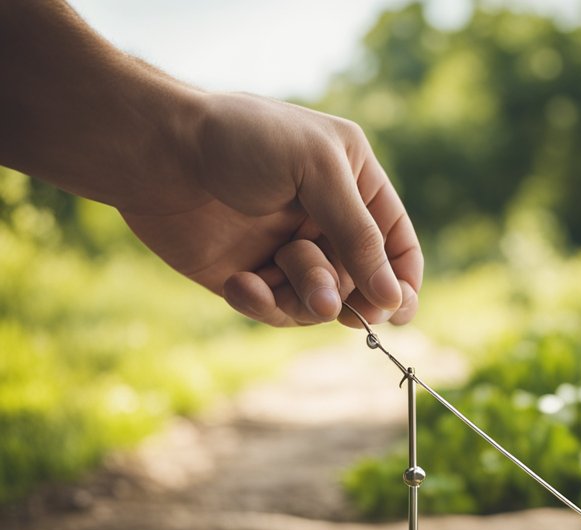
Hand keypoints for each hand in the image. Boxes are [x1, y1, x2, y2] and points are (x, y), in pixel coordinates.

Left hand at [120, 92, 422, 327]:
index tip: (401, 310)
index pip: (394, 238)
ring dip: (306, 297)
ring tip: (275, 278)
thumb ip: (359, 234)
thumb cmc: (239, 141)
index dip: (402, 276)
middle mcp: (323, 218)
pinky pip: (276, 310)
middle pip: (363, 278)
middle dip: (354, 295)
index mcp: (351, 179)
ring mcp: (286, 249)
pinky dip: (262, 303)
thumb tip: (394, 298)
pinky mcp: (249, 276)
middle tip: (344, 312)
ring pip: (321, 300)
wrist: (153, 150)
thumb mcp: (316, 170)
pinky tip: (239, 283)